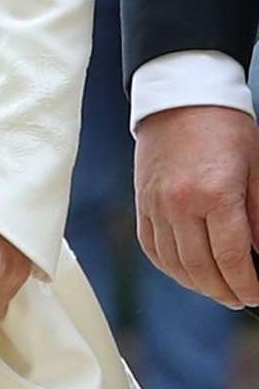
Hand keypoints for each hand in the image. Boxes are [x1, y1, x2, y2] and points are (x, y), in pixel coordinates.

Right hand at [135, 104, 258, 308]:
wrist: (181, 92)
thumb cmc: (223, 124)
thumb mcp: (255, 168)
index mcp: (214, 195)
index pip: (232, 261)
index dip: (248, 287)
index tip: (256, 294)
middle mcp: (180, 204)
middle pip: (202, 271)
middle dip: (225, 292)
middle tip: (240, 296)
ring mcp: (156, 203)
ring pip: (175, 265)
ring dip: (197, 284)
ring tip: (216, 287)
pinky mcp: (142, 199)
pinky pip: (151, 247)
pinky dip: (169, 266)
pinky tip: (186, 269)